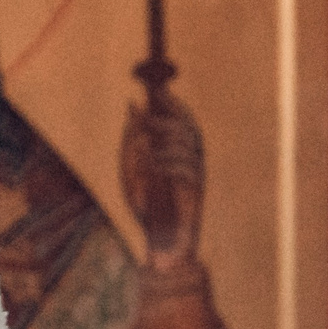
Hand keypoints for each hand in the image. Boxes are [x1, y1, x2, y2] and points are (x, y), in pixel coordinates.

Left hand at [119, 82, 205, 268]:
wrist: (156, 239)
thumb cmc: (145, 203)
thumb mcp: (130, 164)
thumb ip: (132, 135)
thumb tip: (133, 103)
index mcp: (176, 148)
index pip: (180, 117)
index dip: (171, 101)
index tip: (155, 89)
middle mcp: (190, 157)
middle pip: (187, 127)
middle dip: (168, 119)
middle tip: (148, 121)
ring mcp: (196, 172)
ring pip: (187, 145)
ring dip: (163, 145)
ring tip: (146, 156)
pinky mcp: (197, 189)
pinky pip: (186, 168)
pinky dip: (166, 164)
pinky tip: (153, 169)